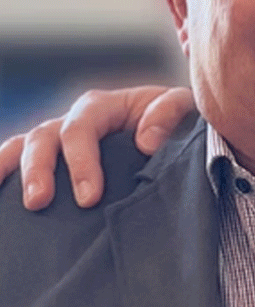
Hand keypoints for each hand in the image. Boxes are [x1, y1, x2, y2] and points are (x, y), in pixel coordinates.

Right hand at [0, 85, 194, 209]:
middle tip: (40, 202)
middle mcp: (74, 120)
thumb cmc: (175, 120)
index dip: (81, 161)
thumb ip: (169, 113)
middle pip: (44, 137)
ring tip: (20, 203)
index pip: (80, 127)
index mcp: (103, 106)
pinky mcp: (51, 161)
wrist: (172, 135)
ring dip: (16, 172)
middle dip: (40, 170)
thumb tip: (146, 141)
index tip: (90, 198)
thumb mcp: (182, 108)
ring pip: (24, 146)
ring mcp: (58, 140)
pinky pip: (16, 159)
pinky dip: (4, 169)